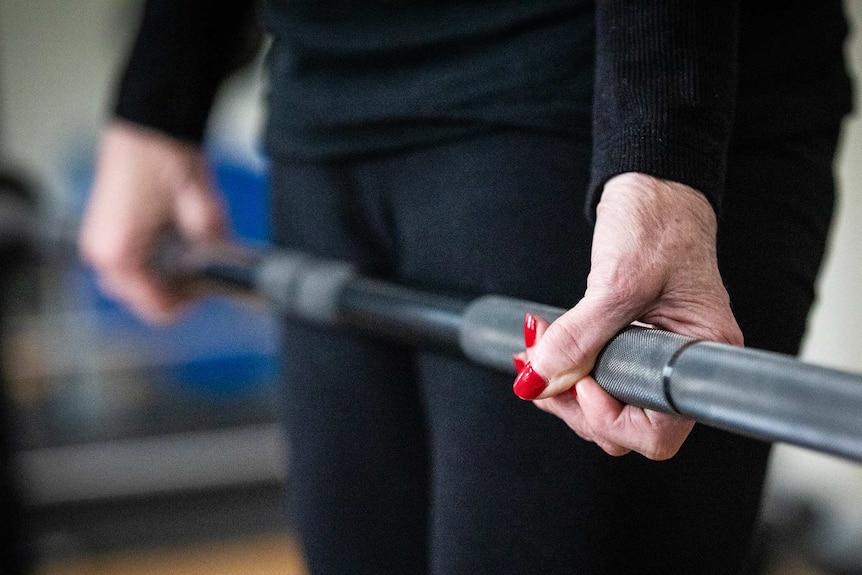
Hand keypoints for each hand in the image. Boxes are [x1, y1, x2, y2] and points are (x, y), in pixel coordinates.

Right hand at [79, 121, 228, 321]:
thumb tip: (230, 271)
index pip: (156, 307)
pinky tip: (174, 243)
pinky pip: (131, 263)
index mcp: (120, 255)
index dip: (189, 303)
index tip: (208, 289)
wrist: (150, 122)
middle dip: (176, 290)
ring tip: (189, 256)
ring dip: (165, 276)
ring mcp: (100, 241)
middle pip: (143, 298)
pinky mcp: (106, 229)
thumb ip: (215, 249)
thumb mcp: (205, 212)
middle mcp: (102, 253)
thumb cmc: (167, 158)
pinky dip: (154, 261)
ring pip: (136, 282)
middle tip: (203, 274)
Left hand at [512, 173, 742, 459]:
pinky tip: (546, 348)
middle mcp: (680, 364)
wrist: (653, 189)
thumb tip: (540, 377)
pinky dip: (567, 370)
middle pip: (626, 425)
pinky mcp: (631, 346)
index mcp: (699, 353)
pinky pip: (598, 379)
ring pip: (607, 406)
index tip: (581, 384)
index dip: (613, 418)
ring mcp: (655, 357)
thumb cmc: (657, 223)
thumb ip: (579, 335)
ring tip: (536, 353)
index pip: (660, 429)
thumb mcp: (617, 280)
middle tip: (541, 370)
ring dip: (564, 387)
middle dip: (575, 405)